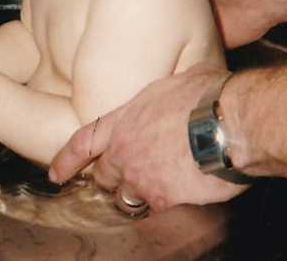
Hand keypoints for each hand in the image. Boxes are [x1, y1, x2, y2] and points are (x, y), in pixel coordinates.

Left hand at [49, 63, 248, 211]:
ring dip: (140, 194)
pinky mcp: (164, 200)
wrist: (230, 121)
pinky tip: (182, 198)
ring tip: (158, 189)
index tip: (57, 173)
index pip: (84, 141)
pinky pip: (158, 210)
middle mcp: (126, 151)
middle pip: (105, 176)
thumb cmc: (211, 93)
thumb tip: (184, 86)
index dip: (68, 159)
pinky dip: (168, 206)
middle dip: (112, 178)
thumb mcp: (183, 77)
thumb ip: (170, 92)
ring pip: (129, 198)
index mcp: (126, 119)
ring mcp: (142, 178)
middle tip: (123, 179)